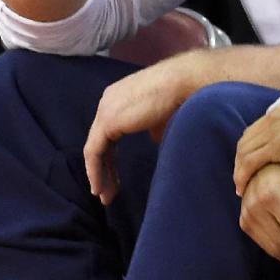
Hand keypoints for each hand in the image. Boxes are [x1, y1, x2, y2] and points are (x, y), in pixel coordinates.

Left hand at [83, 52, 204, 203]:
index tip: (116, 180)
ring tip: (104, 196)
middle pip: (100, 142)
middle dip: (104, 169)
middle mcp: (108, 101)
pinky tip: (101, 187)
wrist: (184, 83)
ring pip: (94, 148)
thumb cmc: (182, 97)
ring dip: (99, 174)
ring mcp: (105, 110)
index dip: (111, 159)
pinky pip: (94, 151)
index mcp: (120, 99)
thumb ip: (154, 129)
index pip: (109, 133)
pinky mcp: (107, 120)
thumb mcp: (164, 118)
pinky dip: (96, 171)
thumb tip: (154, 141)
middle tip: (107, 193)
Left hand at [234, 106, 279, 194]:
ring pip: (244, 153)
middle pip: (244, 143)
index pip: (251, 134)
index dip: (244, 154)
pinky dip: (244, 176)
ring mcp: (274, 130)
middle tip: (240, 182)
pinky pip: (251, 162)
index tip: (244, 170)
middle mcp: (273, 118)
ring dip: (239, 172)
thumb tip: (277, 166)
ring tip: (241, 188)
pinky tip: (244, 188)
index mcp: (278, 114)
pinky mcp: (279, 145)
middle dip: (238, 164)